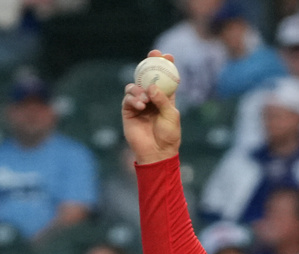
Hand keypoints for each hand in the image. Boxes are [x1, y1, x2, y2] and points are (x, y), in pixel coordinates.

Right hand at [122, 50, 181, 164]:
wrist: (156, 152)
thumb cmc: (168, 135)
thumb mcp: (171, 116)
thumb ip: (162, 100)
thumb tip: (151, 86)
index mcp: (166, 99)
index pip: (165, 79)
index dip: (166, 66)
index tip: (167, 55)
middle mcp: (152, 99)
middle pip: (148, 77)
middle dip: (149, 64)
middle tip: (152, 55)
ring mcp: (139, 103)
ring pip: (135, 86)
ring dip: (139, 88)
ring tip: (145, 100)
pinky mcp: (129, 110)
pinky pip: (128, 98)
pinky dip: (133, 98)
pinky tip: (140, 105)